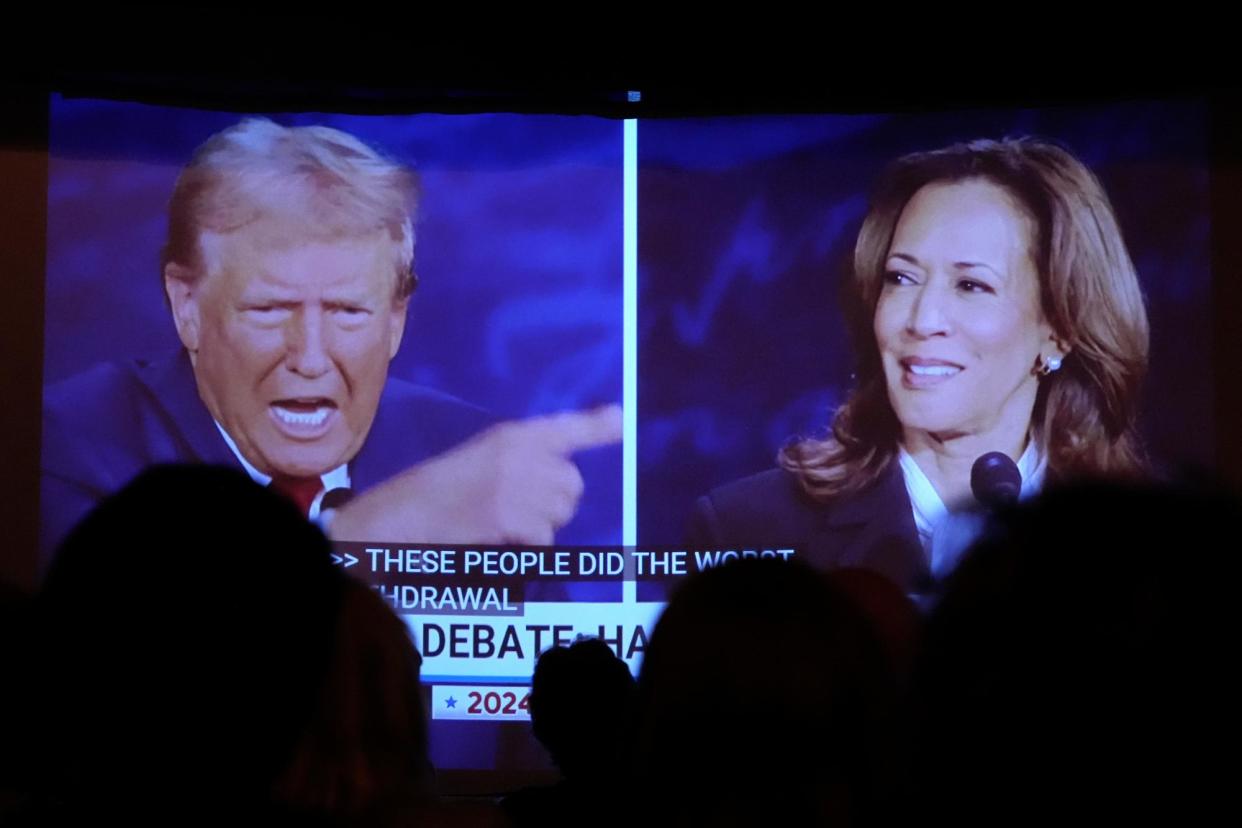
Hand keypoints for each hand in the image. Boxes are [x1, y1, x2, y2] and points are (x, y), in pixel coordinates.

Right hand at [329, 405, 621, 544]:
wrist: (403, 515)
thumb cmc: (440, 491)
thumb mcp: (482, 458)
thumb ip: (525, 460)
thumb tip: (569, 480)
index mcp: (511, 435)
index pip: (565, 428)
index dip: (596, 426)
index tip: (620, 420)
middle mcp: (519, 453)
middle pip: (572, 484)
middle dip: (557, 502)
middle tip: (522, 510)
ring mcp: (515, 484)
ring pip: (560, 513)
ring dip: (542, 526)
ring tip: (506, 524)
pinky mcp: (508, 515)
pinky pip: (544, 539)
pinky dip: (529, 548)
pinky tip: (502, 540)